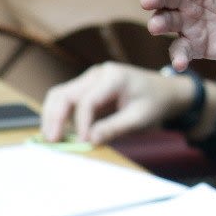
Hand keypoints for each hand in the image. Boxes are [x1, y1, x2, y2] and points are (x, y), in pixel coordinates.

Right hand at [39, 62, 190, 144]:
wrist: (165, 91)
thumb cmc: (155, 103)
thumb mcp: (140, 118)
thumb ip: (115, 128)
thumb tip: (89, 140)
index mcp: (114, 77)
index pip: (87, 100)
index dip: (82, 123)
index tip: (83, 141)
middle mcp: (98, 74)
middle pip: (65, 94)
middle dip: (55, 118)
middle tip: (52, 141)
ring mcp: (90, 79)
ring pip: (60, 95)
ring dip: (52, 116)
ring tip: (51, 138)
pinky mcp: (87, 88)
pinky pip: (66, 100)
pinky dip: (59, 115)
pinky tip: (60, 132)